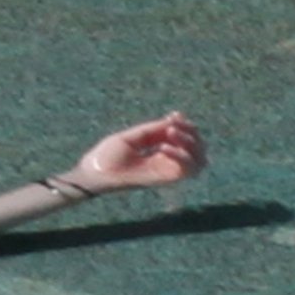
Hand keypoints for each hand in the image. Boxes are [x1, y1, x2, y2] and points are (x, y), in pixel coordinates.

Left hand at [67, 111, 205, 192]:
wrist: (94, 173)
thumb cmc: (107, 156)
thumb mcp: (131, 136)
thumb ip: (153, 129)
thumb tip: (175, 118)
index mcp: (159, 149)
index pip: (185, 136)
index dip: (185, 124)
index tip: (174, 115)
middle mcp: (167, 160)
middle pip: (198, 146)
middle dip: (191, 131)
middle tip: (173, 124)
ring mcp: (167, 171)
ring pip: (200, 159)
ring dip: (190, 143)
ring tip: (170, 133)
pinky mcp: (165, 180)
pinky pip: (188, 169)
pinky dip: (181, 156)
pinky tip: (164, 148)